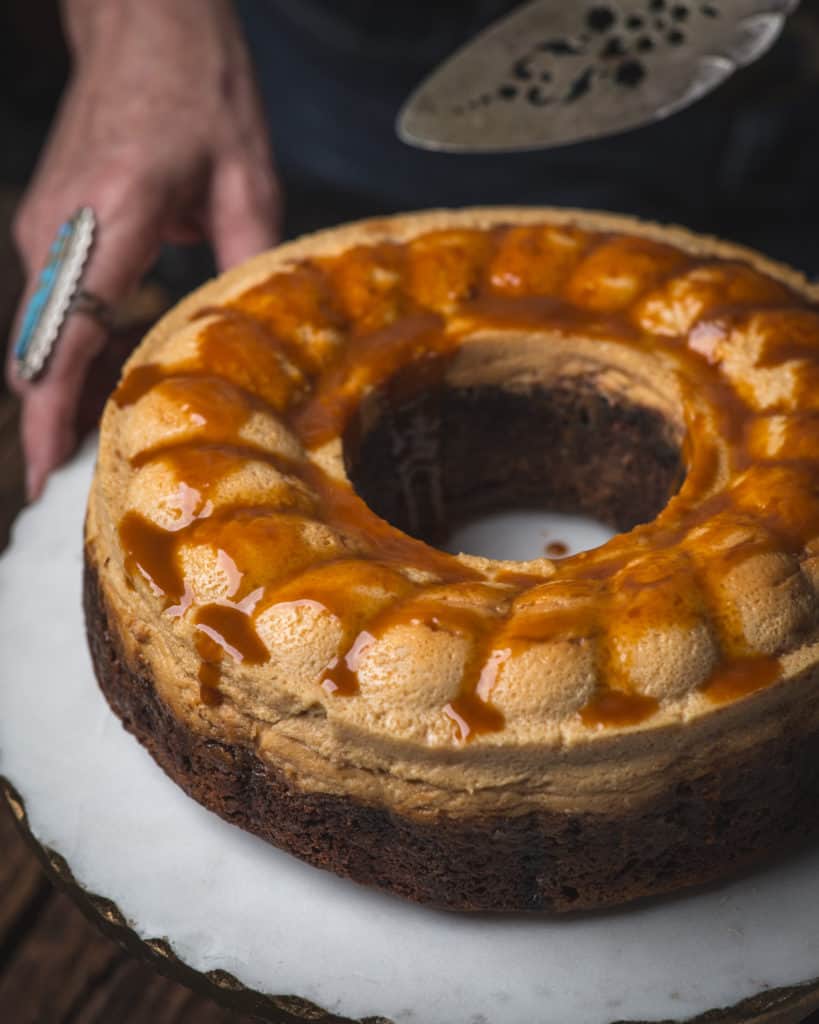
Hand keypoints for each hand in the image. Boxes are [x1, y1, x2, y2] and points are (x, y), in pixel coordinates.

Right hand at [7, 0, 280, 498]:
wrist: (140, 22)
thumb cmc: (197, 86)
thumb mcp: (246, 175)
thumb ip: (247, 260)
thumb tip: (261, 336)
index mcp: (110, 217)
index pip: (64, 336)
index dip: (49, 414)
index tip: (47, 474)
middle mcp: (57, 230)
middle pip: (40, 352)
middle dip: (58, 422)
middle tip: (104, 482)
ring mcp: (41, 228)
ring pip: (42, 337)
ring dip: (66, 393)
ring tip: (109, 448)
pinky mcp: (46, 229)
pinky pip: (51, 312)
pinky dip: (71, 356)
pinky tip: (108, 387)